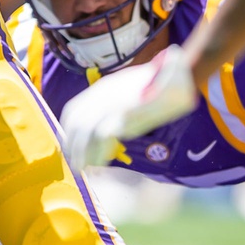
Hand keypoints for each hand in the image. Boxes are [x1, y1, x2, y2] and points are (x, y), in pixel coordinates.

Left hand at [59, 45, 199, 166]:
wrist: (176, 75)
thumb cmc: (157, 83)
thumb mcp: (129, 88)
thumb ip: (116, 101)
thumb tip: (110, 124)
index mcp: (101, 89)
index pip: (73, 111)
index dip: (68, 130)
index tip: (69, 145)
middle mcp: (102, 96)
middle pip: (76, 124)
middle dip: (72, 146)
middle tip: (75, 163)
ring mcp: (112, 104)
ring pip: (86, 132)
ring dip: (82, 153)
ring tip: (83, 169)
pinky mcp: (124, 114)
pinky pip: (103, 136)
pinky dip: (100, 152)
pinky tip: (101, 163)